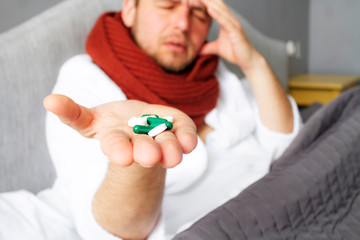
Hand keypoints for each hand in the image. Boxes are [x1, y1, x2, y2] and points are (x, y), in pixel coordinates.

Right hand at [43, 94, 196, 167]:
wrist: (138, 124)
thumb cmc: (112, 123)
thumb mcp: (88, 119)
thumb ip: (72, 113)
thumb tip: (49, 101)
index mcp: (116, 141)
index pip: (115, 147)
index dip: (118, 151)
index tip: (123, 156)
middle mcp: (140, 143)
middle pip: (143, 149)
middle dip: (147, 152)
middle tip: (151, 156)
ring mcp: (160, 137)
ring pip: (166, 144)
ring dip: (170, 148)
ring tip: (174, 153)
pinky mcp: (177, 128)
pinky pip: (184, 133)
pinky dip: (188, 138)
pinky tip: (189, 142)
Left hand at [200, 0, 260, 70]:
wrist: (248, 60)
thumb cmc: (235, 52)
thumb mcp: (216, 49)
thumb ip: (207, 47)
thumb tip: (196, 50)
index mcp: (225, 21)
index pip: (212, 8)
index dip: (203, 2)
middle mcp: (229, 20)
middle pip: (216, 5)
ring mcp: (233, 24)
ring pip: (220, 10)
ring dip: (209, 3)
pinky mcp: (235, 31)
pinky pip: (225, 21)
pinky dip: (217, 15)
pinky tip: (209, 9)